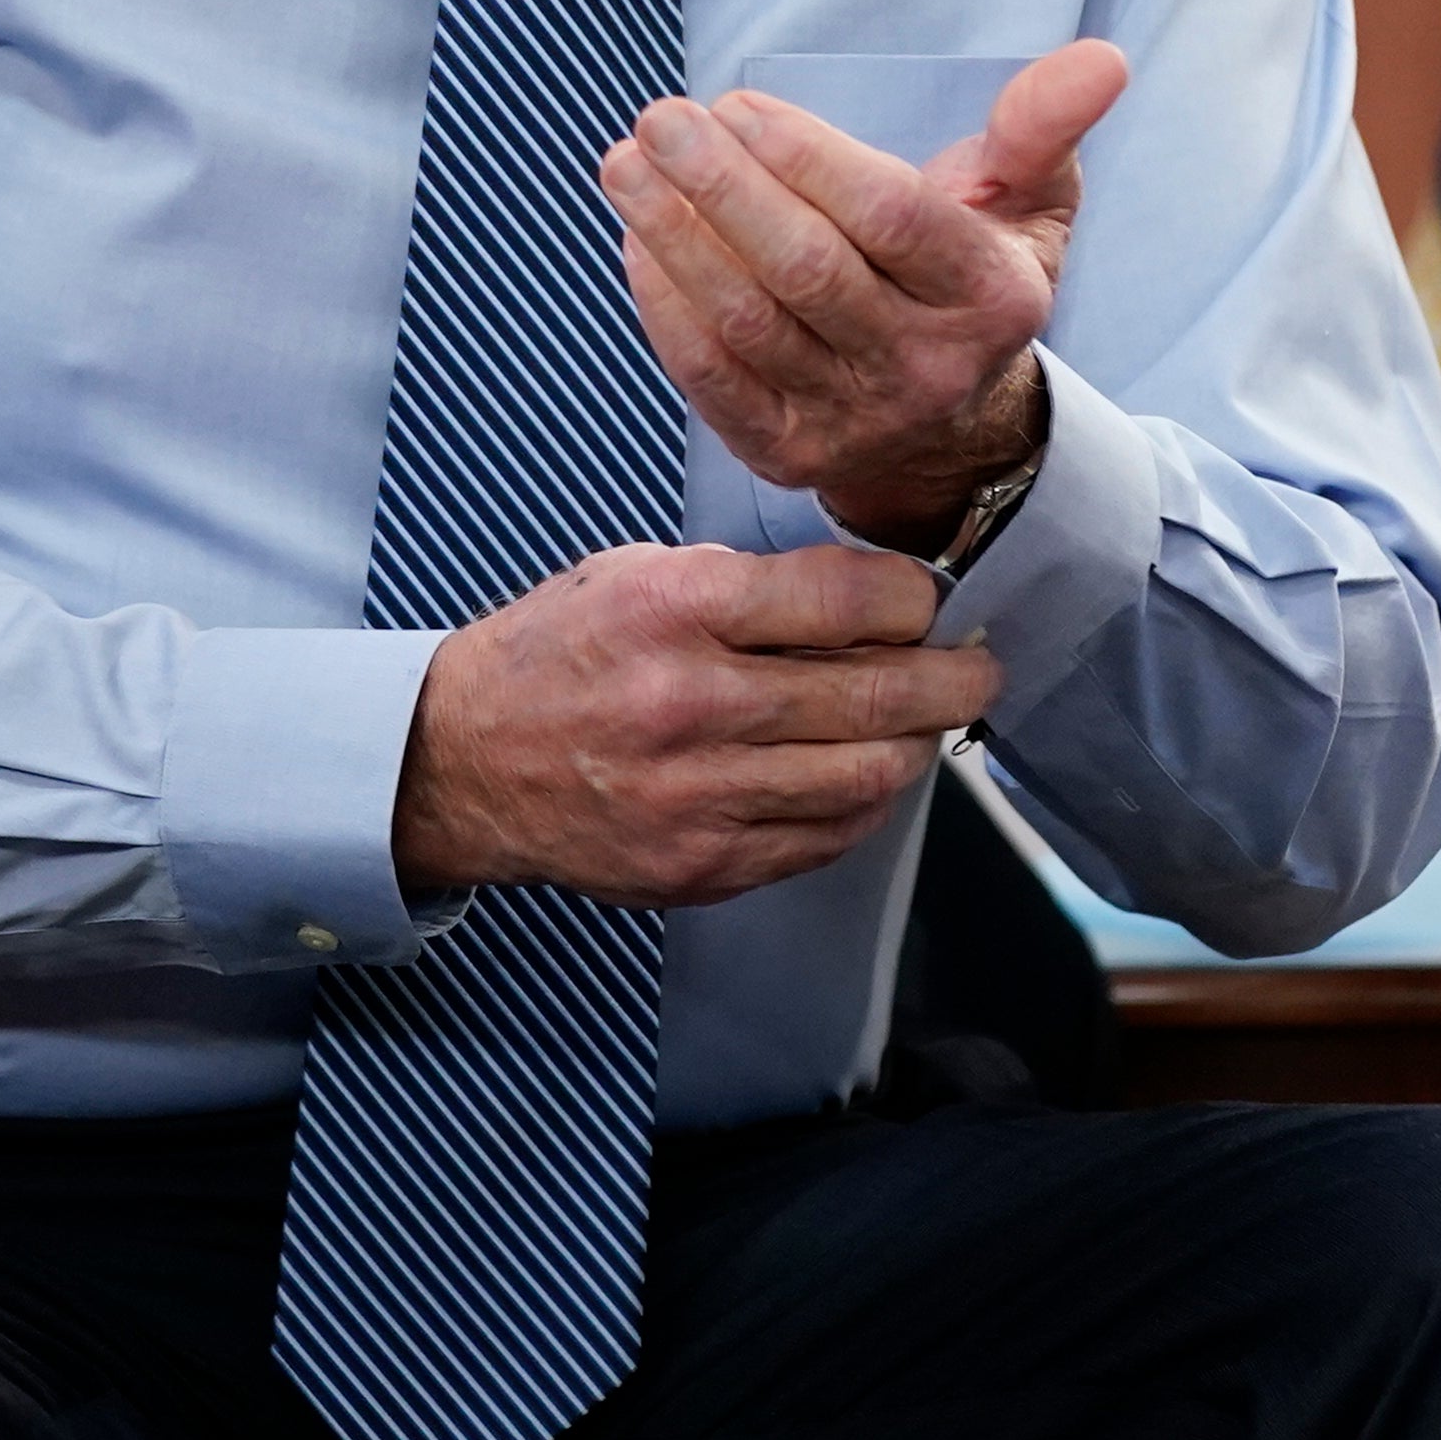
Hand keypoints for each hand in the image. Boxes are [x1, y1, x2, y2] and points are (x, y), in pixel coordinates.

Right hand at [389, 542, 998, 907]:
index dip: (914, 597)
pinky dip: (863, 806)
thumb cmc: (560, 651)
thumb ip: (754, 585)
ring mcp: (697, 798)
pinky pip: (822, 840)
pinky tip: (865, 775)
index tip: (928, 600)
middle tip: (980, 668)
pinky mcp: (699, 866)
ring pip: (865, 778)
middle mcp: (692, 705)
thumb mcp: (641, 573)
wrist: (460, 761)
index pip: (848, 598)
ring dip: (916, 747)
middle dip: (953, 679)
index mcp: (678, 610)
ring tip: (928, 722)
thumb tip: (878, 601)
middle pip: (876, 695)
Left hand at [600, 41, 1127, 553]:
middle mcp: (927, 369)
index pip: (891, 220)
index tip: (740, 103)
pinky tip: (638, 240)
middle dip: (722, 187)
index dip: (809, 158)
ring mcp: (853, 421)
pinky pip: (710, 380)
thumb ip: (1044, 126)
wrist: (954, 431)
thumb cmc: (974, 281)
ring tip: (627, 164)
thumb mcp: (1029, 202)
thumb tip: (1101, 57)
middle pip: (808, 270)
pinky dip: (665, 307)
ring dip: (675, 238)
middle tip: (662, 119)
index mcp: (992, 299)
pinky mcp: (786, 454)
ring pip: (749, 324)